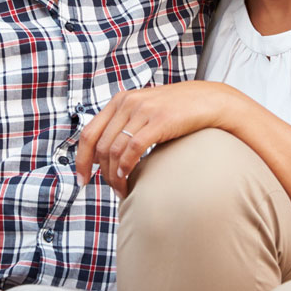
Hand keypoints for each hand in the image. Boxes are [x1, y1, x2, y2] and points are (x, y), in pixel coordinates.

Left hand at [76, 81, 238, 195]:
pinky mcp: (159, 120)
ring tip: (123, 189)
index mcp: (119, 101)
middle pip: (100, 146)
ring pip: (114, 150)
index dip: (80, 160)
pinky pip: (133, 148)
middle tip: (112, 189)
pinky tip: (130, 177)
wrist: (209, 100)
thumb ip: (125, 126)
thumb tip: (107, 154)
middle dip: (102, 173)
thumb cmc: (177, 111)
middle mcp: (127, 103)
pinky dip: (127, 167)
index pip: (88, 133)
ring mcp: (143, 110)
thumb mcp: (145, 112)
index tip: (82, 179)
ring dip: (115, 176)